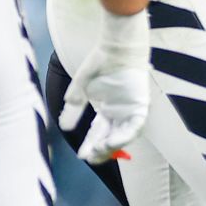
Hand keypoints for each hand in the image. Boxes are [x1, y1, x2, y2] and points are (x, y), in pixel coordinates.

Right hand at [58, 10, 149, 164]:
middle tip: (90, 158)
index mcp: (107, 109)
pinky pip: (135, 125)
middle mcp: (120, 113)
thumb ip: (75, 106)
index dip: (90, 144)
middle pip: (111, 137)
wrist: (116, 47)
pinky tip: (113, 141)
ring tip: (99, 151)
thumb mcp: (82, 87)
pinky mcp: (141, 105)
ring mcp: (131, 110)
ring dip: (113, 145)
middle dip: (101, 149)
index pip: (99, 132)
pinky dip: (125, 134)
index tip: (82, 155)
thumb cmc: (100, 63)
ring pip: (124, 135)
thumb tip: (63, 125)